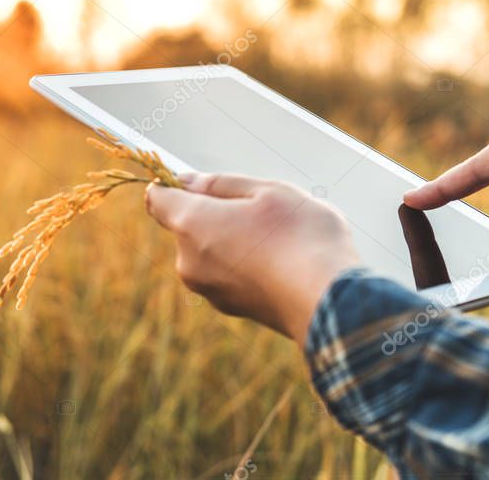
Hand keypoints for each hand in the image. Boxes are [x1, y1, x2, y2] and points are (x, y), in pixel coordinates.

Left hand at [145, 174, 359, 347]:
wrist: (330, 303)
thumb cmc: (302, 238)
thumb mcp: (267, 191)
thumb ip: (220, 184)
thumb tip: (186, 181)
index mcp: (192, 225)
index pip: (158, 199)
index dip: (173, 184)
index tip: (199, 181)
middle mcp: (189, 261)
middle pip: (188, 224)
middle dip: (216, 212)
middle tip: (261, 208)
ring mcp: (208, 288)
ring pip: (211, 249)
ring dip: (234, 238)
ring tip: (279, 238)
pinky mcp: (230, 307)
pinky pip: (228, 272)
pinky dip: (246, 263)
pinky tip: (281, 261)